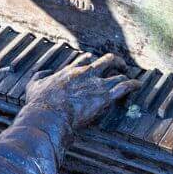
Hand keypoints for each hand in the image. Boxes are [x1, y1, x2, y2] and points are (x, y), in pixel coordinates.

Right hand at [24, 53, 139, 129]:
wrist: (49, 113)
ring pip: (117, 73)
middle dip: (114, 62)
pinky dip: (133, 84)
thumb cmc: (40, 102)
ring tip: (131, 77)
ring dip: (125, 74)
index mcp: (70, 71)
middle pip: (105, 61)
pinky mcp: (104, 96)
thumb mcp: (34, 84)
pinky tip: (138, 85)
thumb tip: (44, 72)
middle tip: (118, 65)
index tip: (94, 60)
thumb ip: (39, 76)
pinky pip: (124, 86)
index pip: (85, 60)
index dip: (91, 60)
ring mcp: (96, 84)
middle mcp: (86, 73)